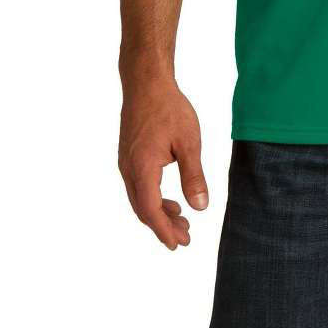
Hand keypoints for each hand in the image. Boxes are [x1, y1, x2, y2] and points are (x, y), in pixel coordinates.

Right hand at [118, 79, 208, 248]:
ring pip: (140, 198)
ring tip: (182, 221)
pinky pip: (139, 187)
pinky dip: (154, 199)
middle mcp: (129, 169)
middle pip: (143, 208)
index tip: (178, 245)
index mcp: (142, 168)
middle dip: (164, 226)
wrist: (146, 83)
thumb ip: (193, 176)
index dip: (164, 230)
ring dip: (159, 213)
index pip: (150, 209)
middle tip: (186, 238)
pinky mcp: (129, 156)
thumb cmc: (169, 108)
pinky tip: (170, 201)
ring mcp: (126, 163)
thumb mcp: (188, 142)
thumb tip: (200, 207)